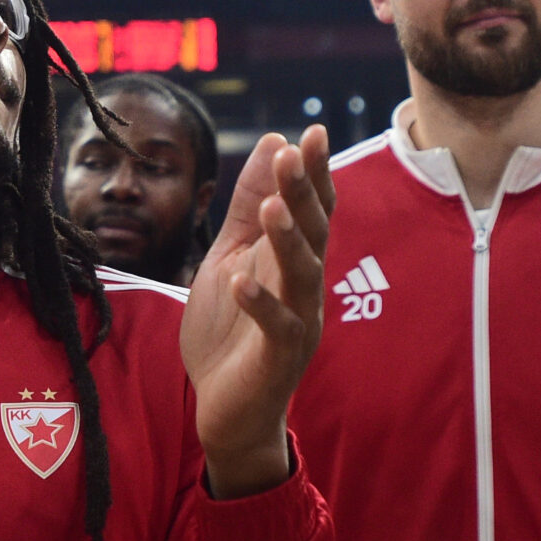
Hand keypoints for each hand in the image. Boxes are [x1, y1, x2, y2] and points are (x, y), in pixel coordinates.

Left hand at [179, 125, 332, 498]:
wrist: (227, 408)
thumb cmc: (230, 329)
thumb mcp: (230, 255)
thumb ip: (246, 206)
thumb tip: (273, 142)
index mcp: (292, 260)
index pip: (311, 209)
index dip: (314, 173)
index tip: (311, 131)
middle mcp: (304, 288)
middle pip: (313, 233)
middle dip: (304, 193)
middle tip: (295, 154)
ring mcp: (297, 323)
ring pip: (302, 276)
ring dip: (288, 241)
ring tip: (272, 207)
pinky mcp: (278, 359)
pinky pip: (277, 328)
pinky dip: (260, 303)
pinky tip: (240, 280)